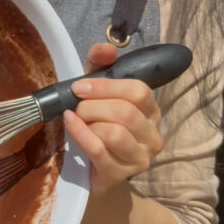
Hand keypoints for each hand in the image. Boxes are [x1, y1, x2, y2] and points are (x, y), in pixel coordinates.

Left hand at [63, 43, 162, 194]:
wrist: (90, 168)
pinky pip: (99, 150)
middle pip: (125, 112)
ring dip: (89, 123)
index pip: (138, 91)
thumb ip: (100, 65)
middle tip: (78, 107)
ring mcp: (140, 157)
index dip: (106, 86)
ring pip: (115, 133)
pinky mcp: (121, 174)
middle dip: (93, 106)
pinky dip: (80, 134)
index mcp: (151, 111)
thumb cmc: (96, 124)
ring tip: (79, 121)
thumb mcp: (96, 91)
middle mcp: (152, 135)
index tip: (80, 87)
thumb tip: (107, 49)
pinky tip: (71, 125)